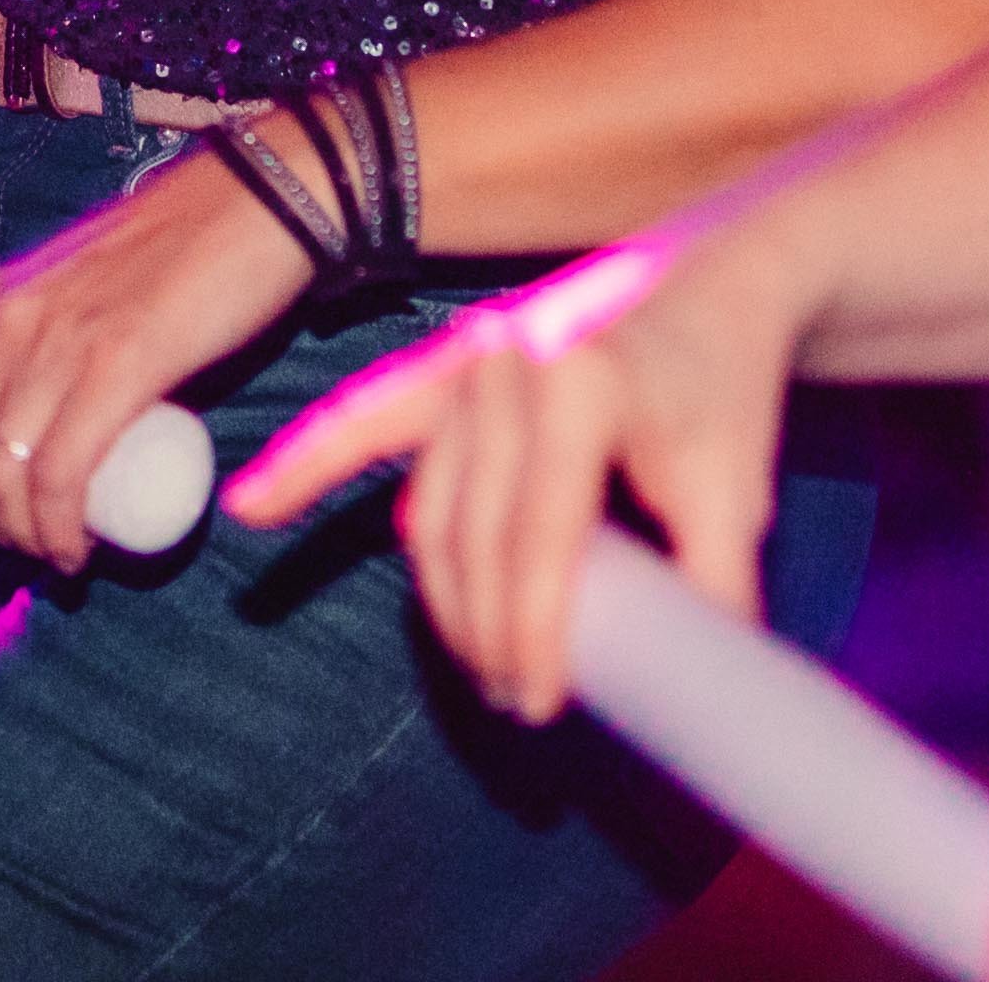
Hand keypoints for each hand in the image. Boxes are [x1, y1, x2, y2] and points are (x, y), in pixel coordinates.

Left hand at [0, 142, 311, 571]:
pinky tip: (77, 550)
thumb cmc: (177, 254)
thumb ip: (51, 331)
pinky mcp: (117, 364)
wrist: (257, 203)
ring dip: (20, 537)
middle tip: (28, 541)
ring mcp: (56, 341)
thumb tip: (44, 412)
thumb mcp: (76, 289)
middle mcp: (5, 320)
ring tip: (60, 550)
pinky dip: (59, 530)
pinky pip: (60, 476)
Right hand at [232, 215, 819, 719]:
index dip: (534, 630)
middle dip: (487, 632)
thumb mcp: (737, 490)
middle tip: (519, 701)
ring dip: (442, 598)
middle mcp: (509, 360)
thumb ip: (713, 587)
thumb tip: (688, 691)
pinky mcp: (441, 364)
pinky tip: (251, 507)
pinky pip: (362, 421)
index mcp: (582, 383)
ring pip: (427, 508)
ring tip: (480, 664)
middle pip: (473, 532)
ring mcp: (466, 357)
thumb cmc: (724, 390)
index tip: (542, 702)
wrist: (711, 285)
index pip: (539, 536)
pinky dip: (306, 464)